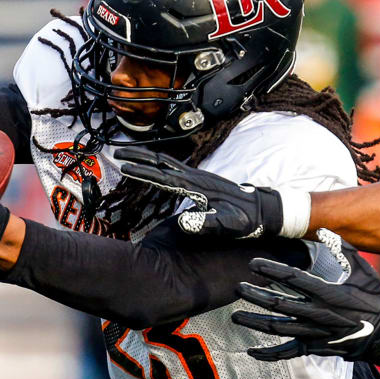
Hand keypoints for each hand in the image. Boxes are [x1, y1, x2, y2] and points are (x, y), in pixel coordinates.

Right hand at [114, 147, 283, 238]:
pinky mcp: (201, 180)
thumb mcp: (227, 224)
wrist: (262, 209)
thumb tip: (185, 223)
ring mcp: (198, 176)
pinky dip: (158, 165)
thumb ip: (207, 223)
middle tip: (117, 153)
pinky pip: (174, 168)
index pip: (162, 176)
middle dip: (138, 155)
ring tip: (128, 156)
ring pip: (166, 162)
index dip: (142, 171)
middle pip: (161, 161)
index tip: (124, 167)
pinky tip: (153, 168)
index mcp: (196, 186)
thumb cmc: (246, 219)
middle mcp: (195, 176)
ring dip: (146, 157)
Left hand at [232, 240, 379, 364]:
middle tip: (237, 287)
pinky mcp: (314, 347)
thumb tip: (324, 230)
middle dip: (255, 295)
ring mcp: (314, 332)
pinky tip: (252, 352)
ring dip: (255, 322)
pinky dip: (269, 354)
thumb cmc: (374, 299)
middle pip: (278, 303)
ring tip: (236, 316)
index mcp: (327, 293)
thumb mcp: (362, 271)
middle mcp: (317, 313)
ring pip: (278, 328)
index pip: (292, 278)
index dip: (270, 270)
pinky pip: (288, 352)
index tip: (253, 263)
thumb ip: (343, 249)